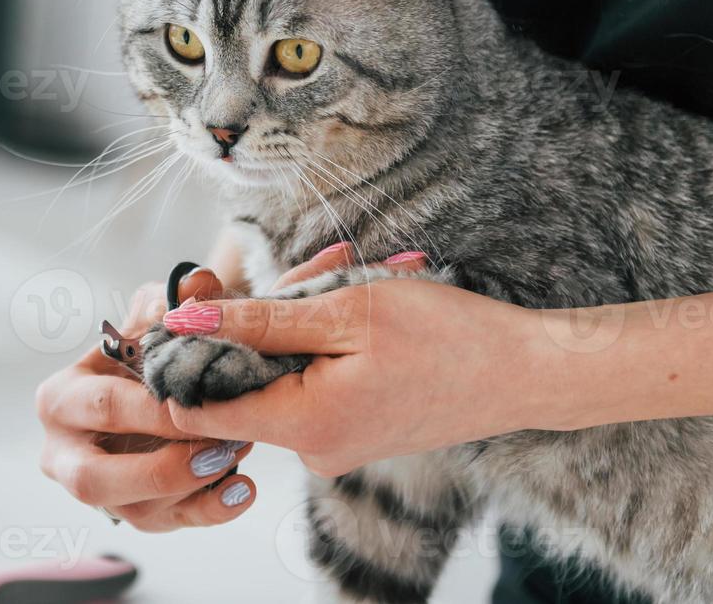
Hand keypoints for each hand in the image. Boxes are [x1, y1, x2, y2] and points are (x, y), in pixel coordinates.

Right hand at [36, 275, 258, 530]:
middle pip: (94, 479)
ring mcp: (99, 491)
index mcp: (60, 398)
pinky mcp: (134, 513)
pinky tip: (243, 490)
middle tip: (216, 447)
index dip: (151, 408)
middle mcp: (64, 453)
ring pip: (132, 511)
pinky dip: (210, 511)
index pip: (102, 407)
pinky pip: (168, 524)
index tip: (200, 400)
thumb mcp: (153, 314)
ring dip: (189, 488)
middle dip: (160, 467)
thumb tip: (196, 285)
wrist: (159, 379)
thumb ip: (173, 297)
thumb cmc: (148, 347)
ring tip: (236, 457)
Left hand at [165, 256, 542, 476]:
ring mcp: (333, 444)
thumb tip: (185, 320)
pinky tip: (365, 296)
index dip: (187, 354)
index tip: (207, 299)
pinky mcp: (353, 430)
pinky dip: (327, 335)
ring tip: (357, 269)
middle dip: (268, 312)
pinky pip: (313, 377)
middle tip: (329, 263)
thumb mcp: (344, 312)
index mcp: (301, 426)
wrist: (528, 372)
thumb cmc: (447, 337)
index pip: (196, 409)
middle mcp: (311, 450)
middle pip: (244, 375)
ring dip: (305, 313)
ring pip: (281, 368)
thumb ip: (258, 322)